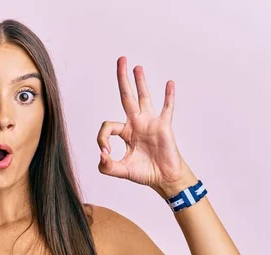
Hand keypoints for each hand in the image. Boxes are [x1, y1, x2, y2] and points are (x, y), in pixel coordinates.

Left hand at [97, 56, 190, 191]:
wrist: (164, 178)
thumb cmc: (144, 172)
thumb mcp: (121, 171)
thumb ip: (107, 167)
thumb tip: (101, 156)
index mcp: (125, 132)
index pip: (108, 126)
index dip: (102, 138)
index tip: (106, 152)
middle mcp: (137, 123)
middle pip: (126, 96)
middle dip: (122, 79)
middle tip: (120, 60)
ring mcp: (151, 122)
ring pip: (144, 97)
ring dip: (140, 81)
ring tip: (136, 66)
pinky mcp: (164, 126)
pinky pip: (167, 108)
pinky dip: (168, 96)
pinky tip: (169, 83)